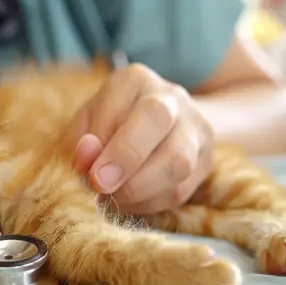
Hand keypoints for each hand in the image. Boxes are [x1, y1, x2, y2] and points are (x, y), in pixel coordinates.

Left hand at [72, 63, 214, 213]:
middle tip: (101, 186)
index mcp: (135, 81)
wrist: (155, 131)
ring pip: (178, 161)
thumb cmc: (106, 129)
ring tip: (114, 198)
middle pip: (158, 120)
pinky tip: (132, 201)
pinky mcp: (206, 161)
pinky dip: (150, 203)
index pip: (121, 108)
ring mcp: (196, 127)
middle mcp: (171, 97)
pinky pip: (181, 190)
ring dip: (139, 190)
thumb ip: (79, 142)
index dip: (104, 147)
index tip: (89, 174)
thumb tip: (87, 156)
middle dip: (126, 159)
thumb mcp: (84, 128)